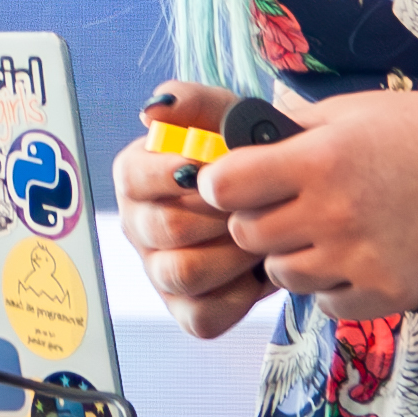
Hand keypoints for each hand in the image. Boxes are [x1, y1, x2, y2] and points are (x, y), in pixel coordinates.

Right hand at [117, 82, 272, 341]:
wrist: (283, 196)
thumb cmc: (245, 154)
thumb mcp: (225, 115)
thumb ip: (191, 101)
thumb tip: (154, 112)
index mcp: (135, 177)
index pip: (135, 177)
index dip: (173, 172)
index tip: (210, 165)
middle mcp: (138, 227)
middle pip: (166, 228)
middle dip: (219, 214)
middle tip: (254, 202)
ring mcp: (159, 273)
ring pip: (183, 273)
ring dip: (231, 253)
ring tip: (259, 234)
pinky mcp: (186, 311)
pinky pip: (204, 315)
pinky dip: (239, 295)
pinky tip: (255, 271)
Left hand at [198, 84, 417, 322]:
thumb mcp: (359, 110)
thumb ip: (299, 127)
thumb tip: (243, 138)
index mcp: (321, 159)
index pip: (225, 186)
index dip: (222, 183)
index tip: (235, 181)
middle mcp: (333, 213)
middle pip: (247, 234)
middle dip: (256, 219)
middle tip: (287, 206)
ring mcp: (359, 259)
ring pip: (282, 274)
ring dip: (292, 254)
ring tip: (328, 230)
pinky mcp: (385, 294)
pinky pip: (324, 303)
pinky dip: (330, 285)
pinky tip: (357, 255)